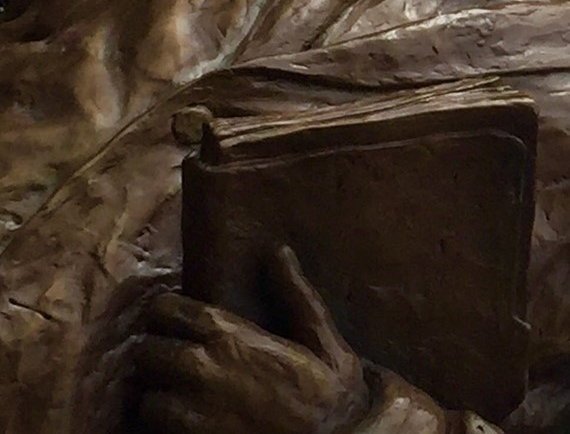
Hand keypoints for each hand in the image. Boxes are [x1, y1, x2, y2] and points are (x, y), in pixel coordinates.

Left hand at [134, 246, 372, 433]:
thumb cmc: (329, 396)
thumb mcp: (324, 341)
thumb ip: (296, 295)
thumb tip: (278, 251)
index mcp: (229, 336)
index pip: (164, 309)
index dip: (168, 314)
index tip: (180, 322)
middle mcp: (199, 370)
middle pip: (145, 351)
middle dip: (159, 355)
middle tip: (179, 362)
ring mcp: (187, 412)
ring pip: (143, 396)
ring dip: (158, 395)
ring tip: (180, 397)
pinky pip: (151, 429)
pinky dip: (162, 425)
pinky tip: (187, 422)